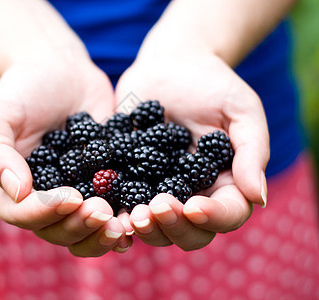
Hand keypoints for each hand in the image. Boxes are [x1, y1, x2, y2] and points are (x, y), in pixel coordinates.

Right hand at [0, 55, 130, 256]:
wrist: (61, 72)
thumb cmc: (23, 89)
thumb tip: (18, 192)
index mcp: (9, 189)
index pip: (22, 215)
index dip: (45, 213)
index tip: (71, 197)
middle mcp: (40, 200)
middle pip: (56, 230)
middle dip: (79, 226)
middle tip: (103, 211)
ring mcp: (72, 196)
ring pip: (83, 231)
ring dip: (102, 234)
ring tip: (123, 224)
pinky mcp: (100, 187)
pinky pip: (109, 214)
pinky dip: (122, 222)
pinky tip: (136, 221)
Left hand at [115, 51, 268, 249]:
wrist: (168, 66)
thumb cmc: (212, 85)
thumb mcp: (240, 110)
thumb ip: (251, 151)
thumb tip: (256, 197)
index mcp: (224, 183)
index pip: (227, 214)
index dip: (213, 217)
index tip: (194, 206)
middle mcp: (191, 194)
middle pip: (189, 232)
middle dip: (173, 228)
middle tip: (156, 209)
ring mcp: (158, 191)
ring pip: (154, 226)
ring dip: (144, 227)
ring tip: (132, 214)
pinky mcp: (129, 180)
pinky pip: (122, 204)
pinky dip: (116, 210)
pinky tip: (106, 206)